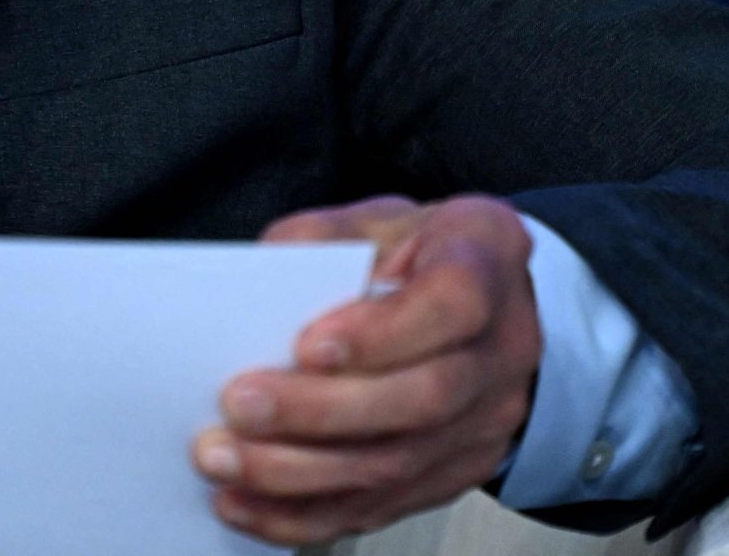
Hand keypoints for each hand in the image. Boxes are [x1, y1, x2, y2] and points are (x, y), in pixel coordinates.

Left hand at [193, 194, 541, 544]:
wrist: (483, 305)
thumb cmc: (420, 250)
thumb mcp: (378, 217)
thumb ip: (323, 239)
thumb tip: (260, 278)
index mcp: (487, 259)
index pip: (452, 303)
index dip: (381, 333)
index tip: (307, 347)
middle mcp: (501, 348)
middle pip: (422, 398)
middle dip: (320, 411)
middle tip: (239, 407)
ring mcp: (486, 420)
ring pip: (398, 462)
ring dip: (301, 471)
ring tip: (227, 460)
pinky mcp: (454, 471)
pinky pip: (382, 505)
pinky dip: (307, 512)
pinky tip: (248, 504)